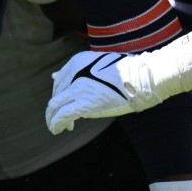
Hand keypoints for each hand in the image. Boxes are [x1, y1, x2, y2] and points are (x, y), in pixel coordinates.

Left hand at [45, 50, 162, 133]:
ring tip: (55, 127)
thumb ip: (77, 71)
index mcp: (76, 61)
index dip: (58, 95)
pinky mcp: (84, 104)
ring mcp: (78, 89)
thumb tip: (53, 76)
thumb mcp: (97, 64)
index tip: (62, 104)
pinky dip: (56, 123)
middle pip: (56, 94)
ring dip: (52, 118)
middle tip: (55, 119)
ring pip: (55, 106)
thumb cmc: (124, 72)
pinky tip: (56, 130)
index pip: (59, 81)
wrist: (139, 78)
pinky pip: (63, 115)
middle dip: (54, 108)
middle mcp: (73, 73)